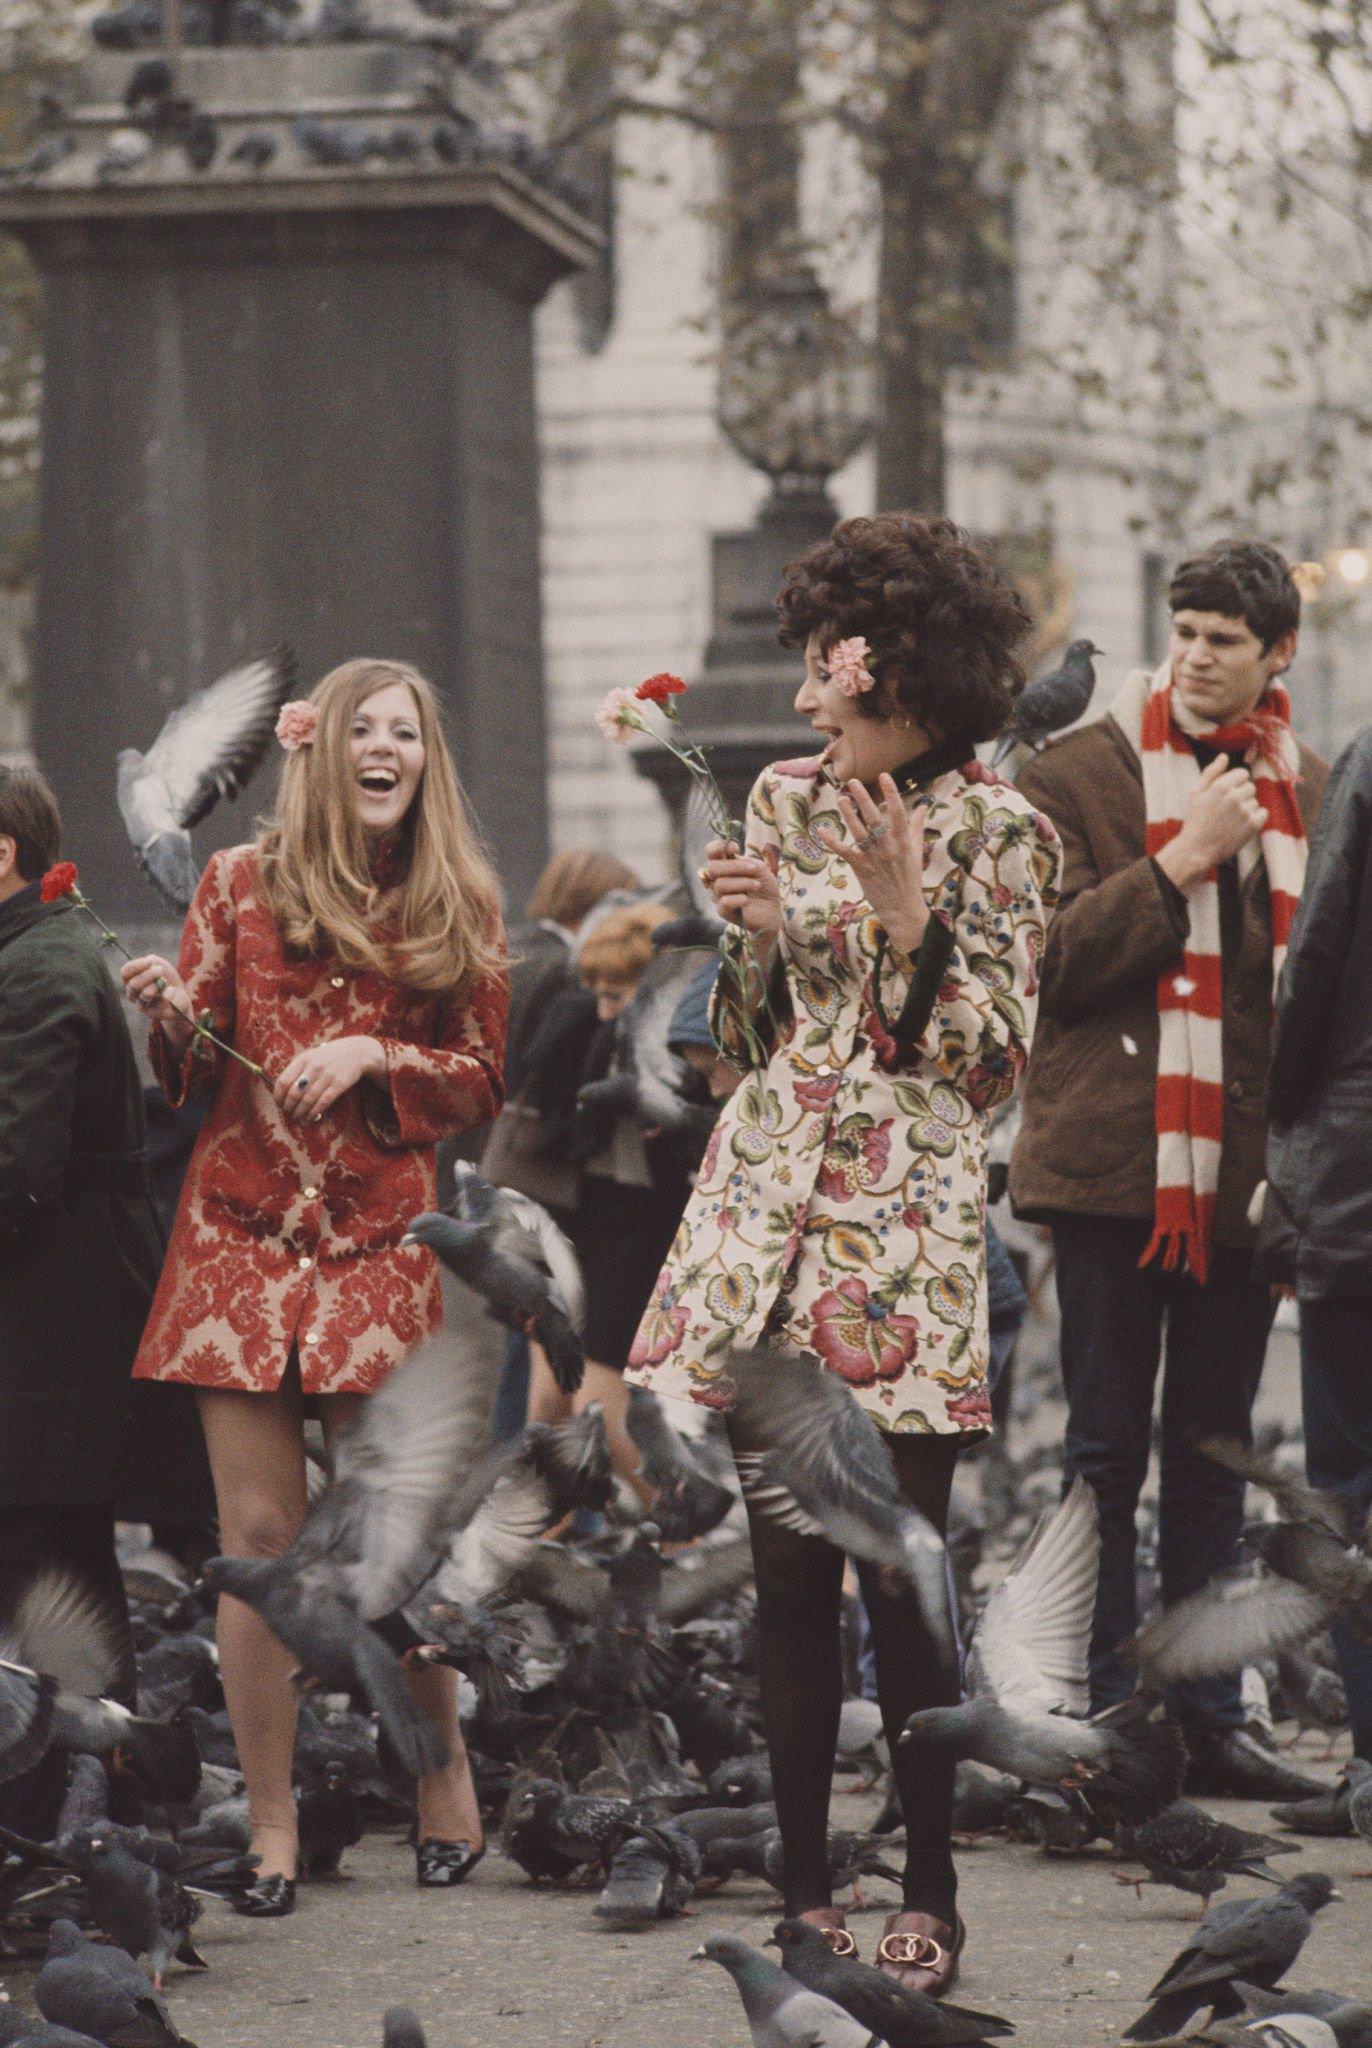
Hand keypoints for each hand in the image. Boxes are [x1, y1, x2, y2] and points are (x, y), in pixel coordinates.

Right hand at [121, 955, 193, 1045]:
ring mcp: (142, 1005)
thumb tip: (149, 963)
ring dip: (158, 985)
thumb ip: (152, 961)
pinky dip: (168, 993)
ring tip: (165, 983)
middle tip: (161, 970)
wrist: (179, 996)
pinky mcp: (154, 1013)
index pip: (125, 973)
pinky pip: (160, 1002)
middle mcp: (132, 994)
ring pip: (146, 994)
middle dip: (149, 975)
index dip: (136, 966)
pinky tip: (171, 990)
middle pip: (134, 984)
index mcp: (130, 980)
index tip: (149, 961)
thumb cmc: (166, 978)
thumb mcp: (160, 964)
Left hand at [274, 1036, 385, 1121]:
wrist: (356, 1052)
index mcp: (303, 1059)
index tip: (279, 1104)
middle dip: (289, 1107)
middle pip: (294, 1093)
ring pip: (307, 1100)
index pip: (283, 1081)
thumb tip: (282, 1092)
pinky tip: (311, 1118)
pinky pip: (323, 1103)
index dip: (278, 1096)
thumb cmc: (329, 1057)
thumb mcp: (311, 1057)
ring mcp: (327, 1076)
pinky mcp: (339, 1084)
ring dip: (300, 1113)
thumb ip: (297, 1070)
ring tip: (298, 1119)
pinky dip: (314, 1113)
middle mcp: (313, 1067)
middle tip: (289, 1113)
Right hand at [699, 837, 781, 940]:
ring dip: (743, 883)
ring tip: (757, 886)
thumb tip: (733, 857)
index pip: (711, 852)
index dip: (719, 847)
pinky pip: (724, 902)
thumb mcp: (760, 869)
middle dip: (735, 866)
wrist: (773, 911)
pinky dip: (738, 899)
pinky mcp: (723, 911)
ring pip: (720, 884)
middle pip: (713, 868)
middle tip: (753, 870)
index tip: (735, 848)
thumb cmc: (765, 887)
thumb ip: (746, 861)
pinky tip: (747, 900)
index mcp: (725, 865)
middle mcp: (718, 879)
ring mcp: (719, 895)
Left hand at [816, 775, 929, 953]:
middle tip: (853, 782)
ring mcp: (874, 857)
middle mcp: (888, 847)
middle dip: (863, 799)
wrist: (902, 908)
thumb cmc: (910, 878)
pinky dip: (833, 842)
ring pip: (859, 831)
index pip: (898, 812)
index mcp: (904, 841)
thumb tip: (923, 806)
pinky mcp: (861, 868)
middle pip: (874, 818)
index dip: (891, 793)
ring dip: (848, 814)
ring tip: (841, 798)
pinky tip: (822, 830)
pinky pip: (845, 852)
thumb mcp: (917, 851)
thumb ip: (917, 827)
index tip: (884, 776)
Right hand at [1155, 754, 1265, 890]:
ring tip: (1230, 820)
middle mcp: (1234, 796)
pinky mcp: (1252, 825)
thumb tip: (1224, 756)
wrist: (1197, 850)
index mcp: (1220, 786)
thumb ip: (1211, 773)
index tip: (1226, 795)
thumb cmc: (1195, 821)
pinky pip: (1263, 813)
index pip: (1243, 773)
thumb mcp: (1196, 793)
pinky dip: (1255, 818)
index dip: (1235, 783)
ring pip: (1254, 801)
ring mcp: (1245, 811)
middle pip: (1250, 787)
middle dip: (1241, 795)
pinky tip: (1241, 825)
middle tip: (1227, 810)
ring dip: (1246, 808)